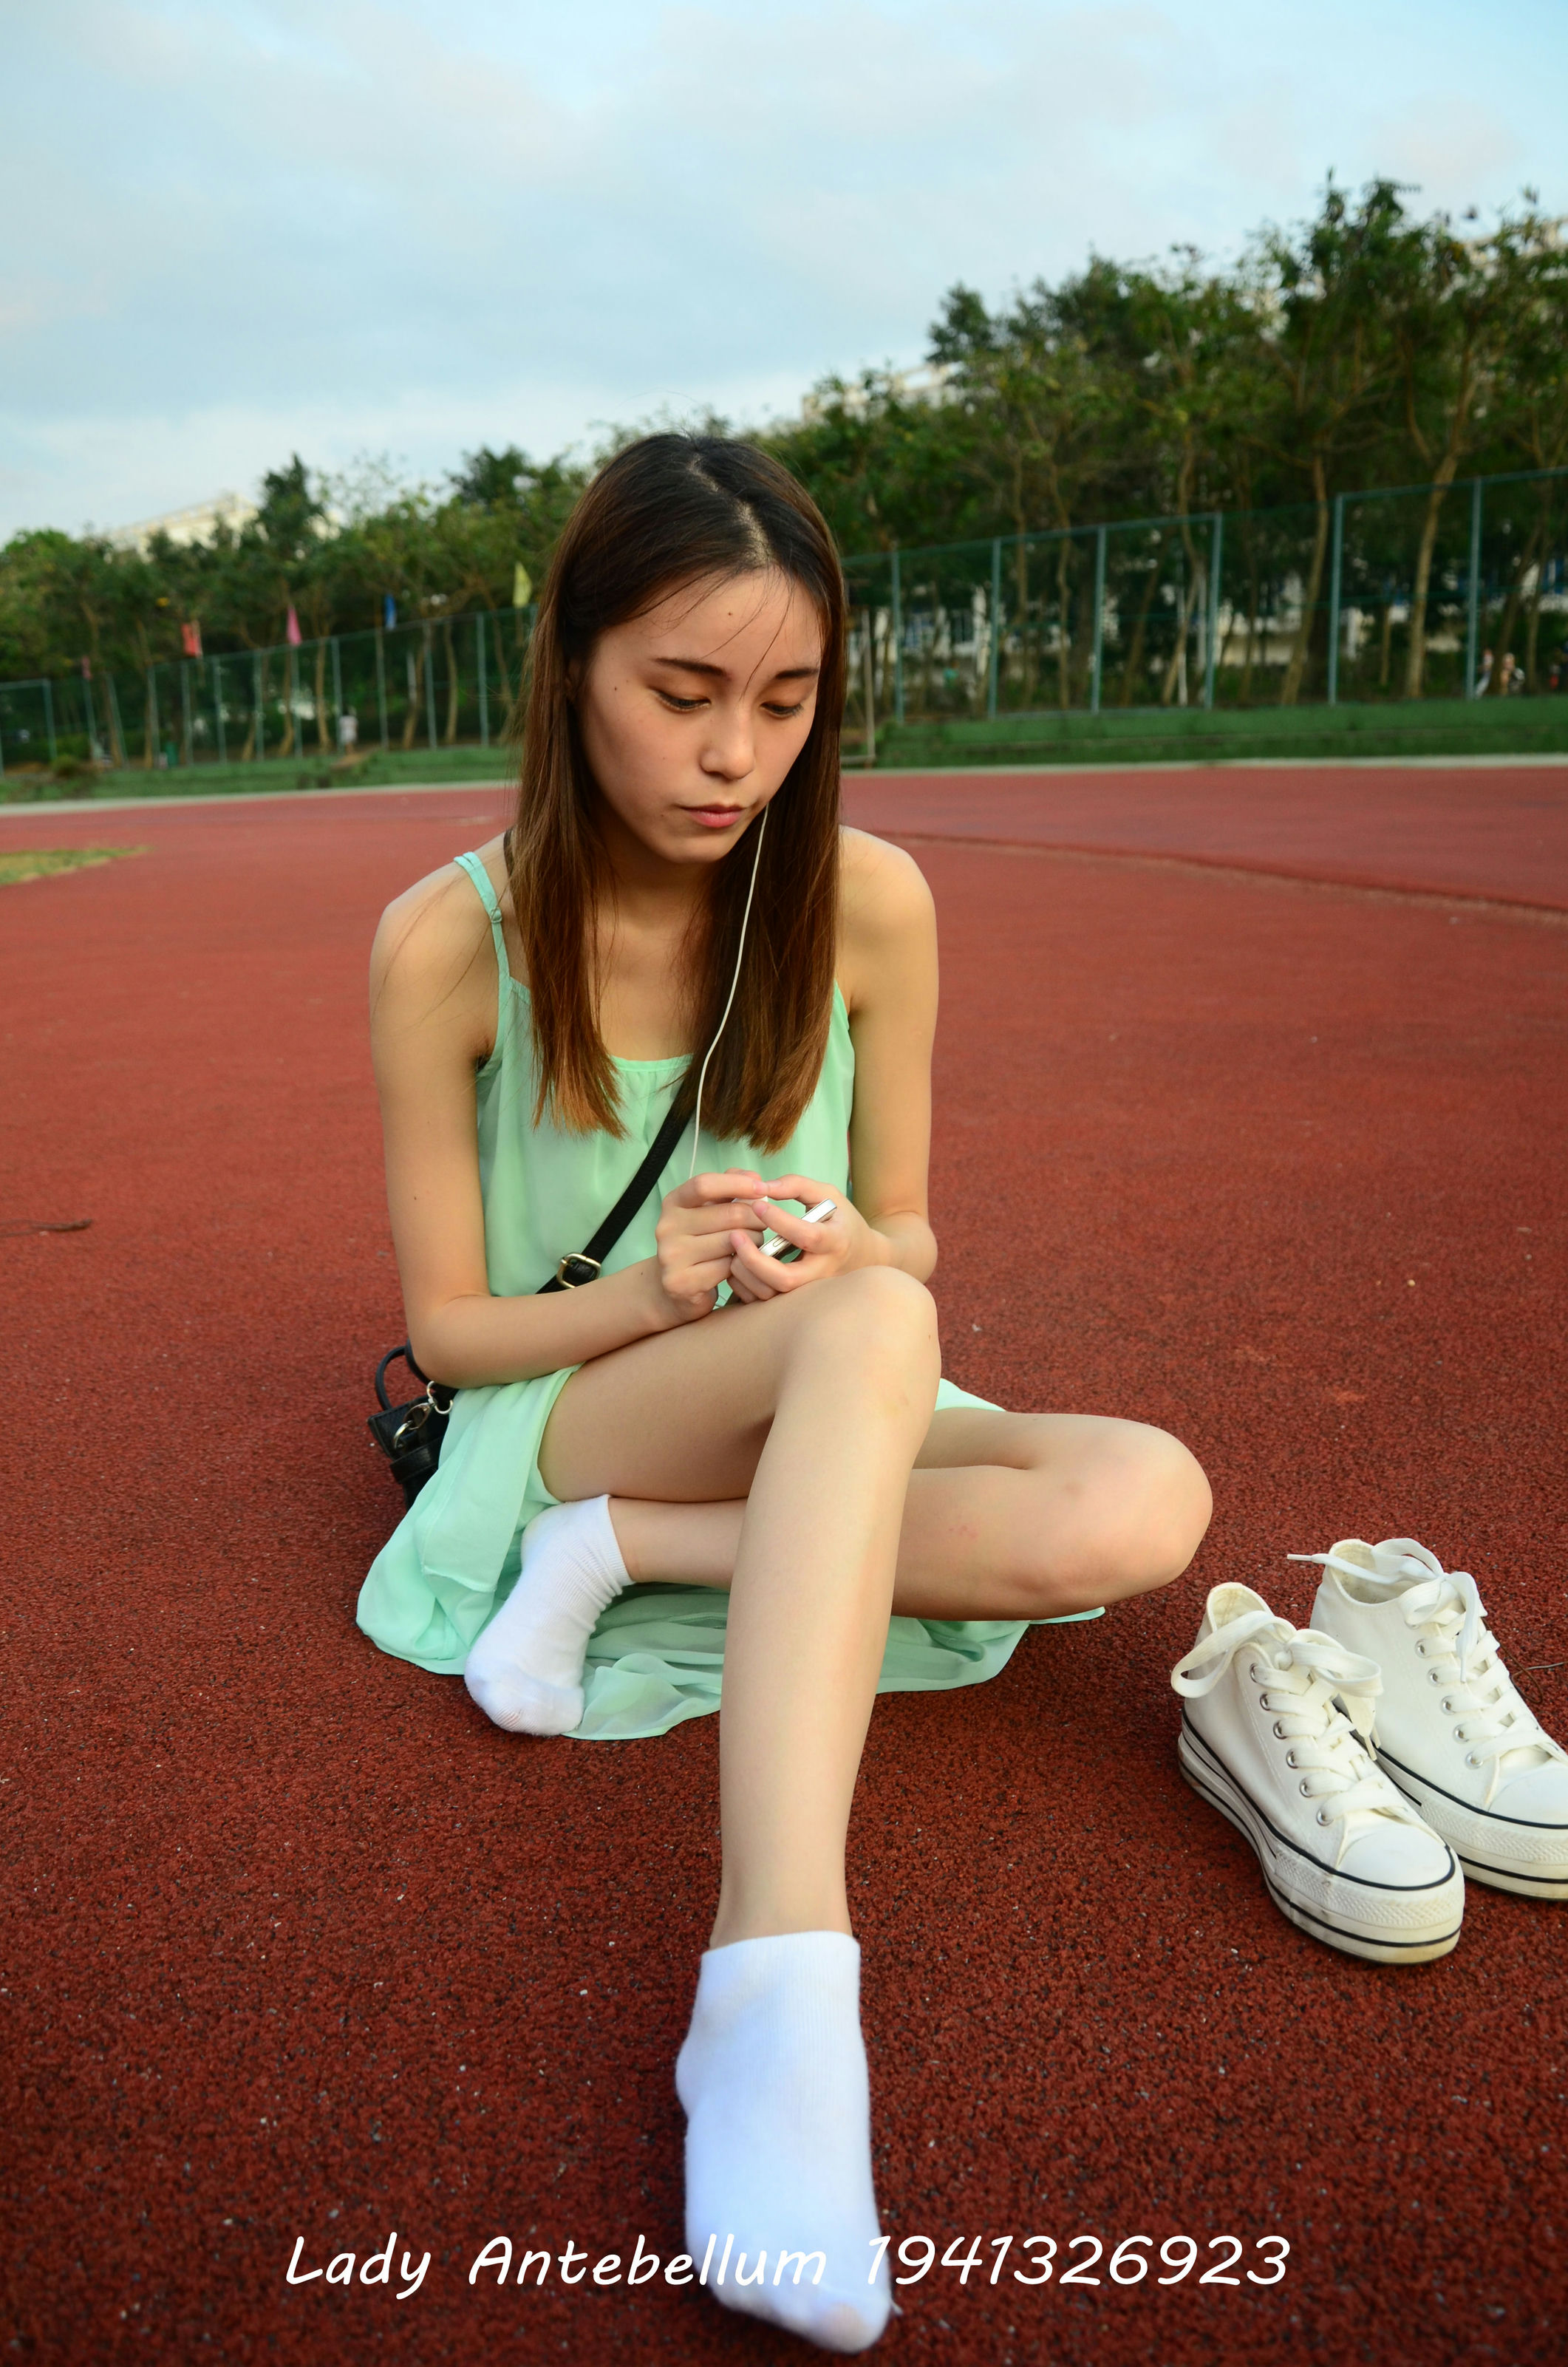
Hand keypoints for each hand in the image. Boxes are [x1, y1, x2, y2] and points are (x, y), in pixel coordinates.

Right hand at [650, 1170, 768, 1323]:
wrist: (675, 1288)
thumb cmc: (701, 1242)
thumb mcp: (710, 1209)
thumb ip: (730, 1187)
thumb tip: (756, 1178)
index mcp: (674, 1203)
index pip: (705, 1185)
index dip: (738, 1184)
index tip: (762, 1189)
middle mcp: (667, 1226)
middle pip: (729, 1215)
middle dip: (756, 1218)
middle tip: (763, 1225)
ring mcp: (672, 1255)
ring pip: (733, 1242)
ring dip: (754, 1242)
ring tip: (755, 1244)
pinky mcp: (682, 1282)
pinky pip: (728, 1268)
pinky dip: (742, 1266)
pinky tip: (742, 1265)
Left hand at [724, 1173, 878, 1302]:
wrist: (861, 1254)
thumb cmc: (839, 1219)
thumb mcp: (827, 1194)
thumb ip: (796, 1185)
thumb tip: (762, 1187)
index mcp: (835, 1241)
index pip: (806, 1236)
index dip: (779, 1221)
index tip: (757, 1204)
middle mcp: (822, 1271)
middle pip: (786, 1279)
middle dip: (755, 1260)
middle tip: (735, 1235)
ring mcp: (808, 1290)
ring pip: (772, 1294)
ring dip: (745, 1273)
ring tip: (733, 1247)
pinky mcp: (794, 1299)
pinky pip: (763, 1302)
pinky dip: (743, 1286)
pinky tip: (736, 1264)